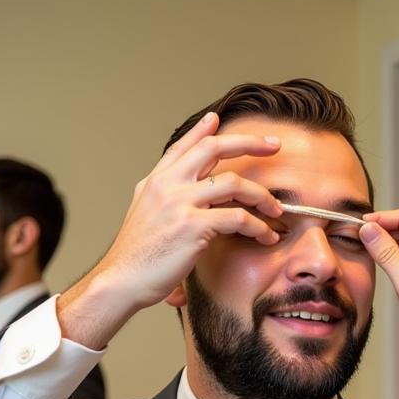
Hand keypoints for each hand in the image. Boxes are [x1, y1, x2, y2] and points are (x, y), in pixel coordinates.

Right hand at [58, 112, 283, 348]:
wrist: (122, 280)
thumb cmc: (138, 257)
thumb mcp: (146, 215)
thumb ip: (164, 196)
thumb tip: (178, 186)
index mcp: (156, 181)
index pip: (183, 146)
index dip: (203, 130)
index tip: (219, 119)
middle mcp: (167, 185)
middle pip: (213, 149)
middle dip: (249, 143)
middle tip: (274, 145)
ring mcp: (179, 203)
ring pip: (234, 184)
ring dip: (262, 196)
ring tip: (276, 210)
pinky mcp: (193, 226)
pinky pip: (237, 218)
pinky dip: (257, 227)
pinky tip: (266, 236)